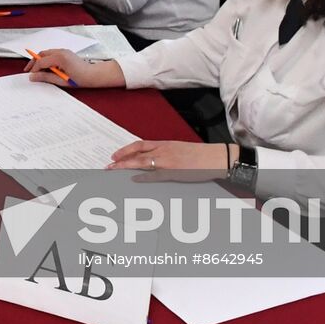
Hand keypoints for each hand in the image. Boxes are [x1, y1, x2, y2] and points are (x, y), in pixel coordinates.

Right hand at [24, 50, 123, 87]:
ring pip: (46, 53)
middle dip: (34, 62)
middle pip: (42, 54)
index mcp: (60, 58)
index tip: (31, 76)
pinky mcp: (65, 53)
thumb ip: (46, 77)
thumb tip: (34, 77)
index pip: (41, 61)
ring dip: (40, 60)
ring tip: (36, 70)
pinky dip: (46, 59)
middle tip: (28, 70)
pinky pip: (52, 54)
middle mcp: (61, 52)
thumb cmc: (80, 79)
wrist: (93, 75)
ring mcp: (63, 51)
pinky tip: (46, 68)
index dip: (34, 69)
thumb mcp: (61, 80)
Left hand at [109, 139, 231, 178]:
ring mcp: (168, 161)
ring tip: (114, 171)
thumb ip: (166, 152)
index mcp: (165, 144)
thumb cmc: (199, 155)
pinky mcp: (175, 172)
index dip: (126, 149)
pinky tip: (133, 179)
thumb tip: (154, 158)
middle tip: (109, 165)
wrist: (215, 157)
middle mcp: (164, 150)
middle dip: (121, 159)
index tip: (115, 155)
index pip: (140, 144)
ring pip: (142, 162)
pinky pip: (155, 175)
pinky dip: (143, 177)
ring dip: (126, 166)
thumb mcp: (180, 149)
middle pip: (137, 153)